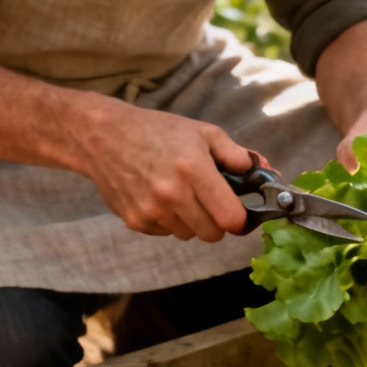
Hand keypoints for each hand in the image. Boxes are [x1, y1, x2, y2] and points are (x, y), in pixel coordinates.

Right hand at [76, 101, 253, 241]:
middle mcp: (172, 194)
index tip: (239, 213)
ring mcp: (151, 210)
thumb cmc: (158, 131)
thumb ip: (236, 155)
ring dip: (191, 221)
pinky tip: (158, 197)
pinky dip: (168, 221)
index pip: (231, 218)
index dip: (240, 219)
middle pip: (212, 234)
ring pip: (189, 235)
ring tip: (179, 194)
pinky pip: (166, 233)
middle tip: (209, 202)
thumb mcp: (202, 132)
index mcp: (193, 169)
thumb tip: (262, 170)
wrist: (103, 137)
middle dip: (216, 222)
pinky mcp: (135, 221)